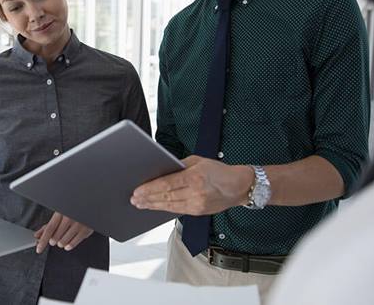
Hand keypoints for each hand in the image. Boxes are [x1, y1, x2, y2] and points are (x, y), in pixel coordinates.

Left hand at [34, 212, 92, 253]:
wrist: (88, 207)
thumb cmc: (71, 212)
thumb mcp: (58, 215)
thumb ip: (47, 226)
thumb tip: (37, 235)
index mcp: (61, 212)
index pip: (49, 229)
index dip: (43, 240)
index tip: (39, 248)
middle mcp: (69, 218)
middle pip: (55, 237)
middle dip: (53, 240)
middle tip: (56, 236)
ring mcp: (78, 224)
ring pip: (63, 242)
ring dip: (60, 243)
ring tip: (64, 237)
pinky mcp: (85, 231)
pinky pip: (72, 244)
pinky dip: (68, 246)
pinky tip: (68, 242)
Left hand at [130, 156, 253, 214]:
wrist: (239, 186)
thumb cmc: (218, 170)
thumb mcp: (198, 161)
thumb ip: (179, 166)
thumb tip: (161, 170)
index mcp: (195, 177)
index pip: (167, 184)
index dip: (150, 189)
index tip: (137, 190)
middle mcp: (196, 192)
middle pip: (166, 197)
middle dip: (147, 198)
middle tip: (134, 199)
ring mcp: (198, 204)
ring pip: (170, 206)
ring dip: (153, 205)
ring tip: (140, 204)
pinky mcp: (198, 212)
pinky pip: (177, 210)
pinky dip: (164, 208)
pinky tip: (155, 207)